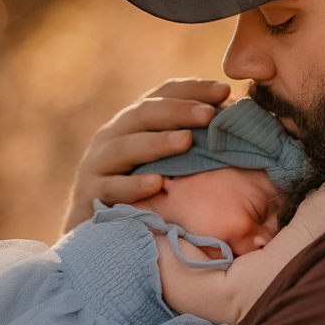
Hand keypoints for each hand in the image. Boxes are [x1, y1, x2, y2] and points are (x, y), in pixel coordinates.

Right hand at [62, 78, 230, 229]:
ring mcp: (97, 165)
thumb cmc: (140, 194)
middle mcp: (112, 137)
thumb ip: (188, 142)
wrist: (96, 235)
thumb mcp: (163, 162)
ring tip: (186, 141)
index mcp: (132, 124)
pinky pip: (112, 188)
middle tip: (209, 114)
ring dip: (157, 143)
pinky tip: (157, 184)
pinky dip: (133, 185)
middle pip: (144, 114)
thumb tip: (233, 124)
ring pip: (125, 147)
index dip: (192, 89)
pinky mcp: (91, 195)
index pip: (161, 95)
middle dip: (179, 111)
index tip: (224, 90)